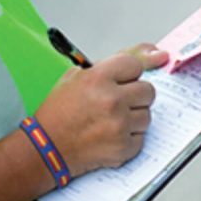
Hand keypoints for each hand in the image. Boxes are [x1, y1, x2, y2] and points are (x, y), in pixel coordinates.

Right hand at [34, 43, 168, 177]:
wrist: (46, 147)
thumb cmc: (58, 113)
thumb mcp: (76, 76)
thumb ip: (111, 65)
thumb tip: (153, 53)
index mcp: (99, 78)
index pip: (136, 65)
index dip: (128, 74)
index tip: (122, 81)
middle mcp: (112, 99)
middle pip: (148, 91)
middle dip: (135, 96)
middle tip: (117, 102)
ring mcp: (119, 124)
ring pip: (147, 115)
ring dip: (133, 118)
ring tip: (111, 121)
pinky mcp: (123, 147)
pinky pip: (141, 137)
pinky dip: (129, 138)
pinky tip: (111, 136)